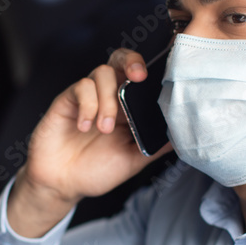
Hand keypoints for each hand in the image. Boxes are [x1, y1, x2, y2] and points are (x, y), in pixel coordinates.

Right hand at [8, 48, 172, 236]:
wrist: (62, 184)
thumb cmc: (96, 171)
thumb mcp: (133, 160)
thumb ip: (155, 145)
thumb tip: (183, 134)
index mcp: (127, 107)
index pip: (140, 76)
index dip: (151, 70)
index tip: (159, 80)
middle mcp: (108, 96)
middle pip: (120, 60)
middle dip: (131, 61)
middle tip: (138, 78)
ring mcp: (87, 97)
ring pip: (102, 73)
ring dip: (108, 100)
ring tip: (104, 129)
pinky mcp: (67, 100)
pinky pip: (80, 87)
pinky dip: (87, 106)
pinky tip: (85, 126)